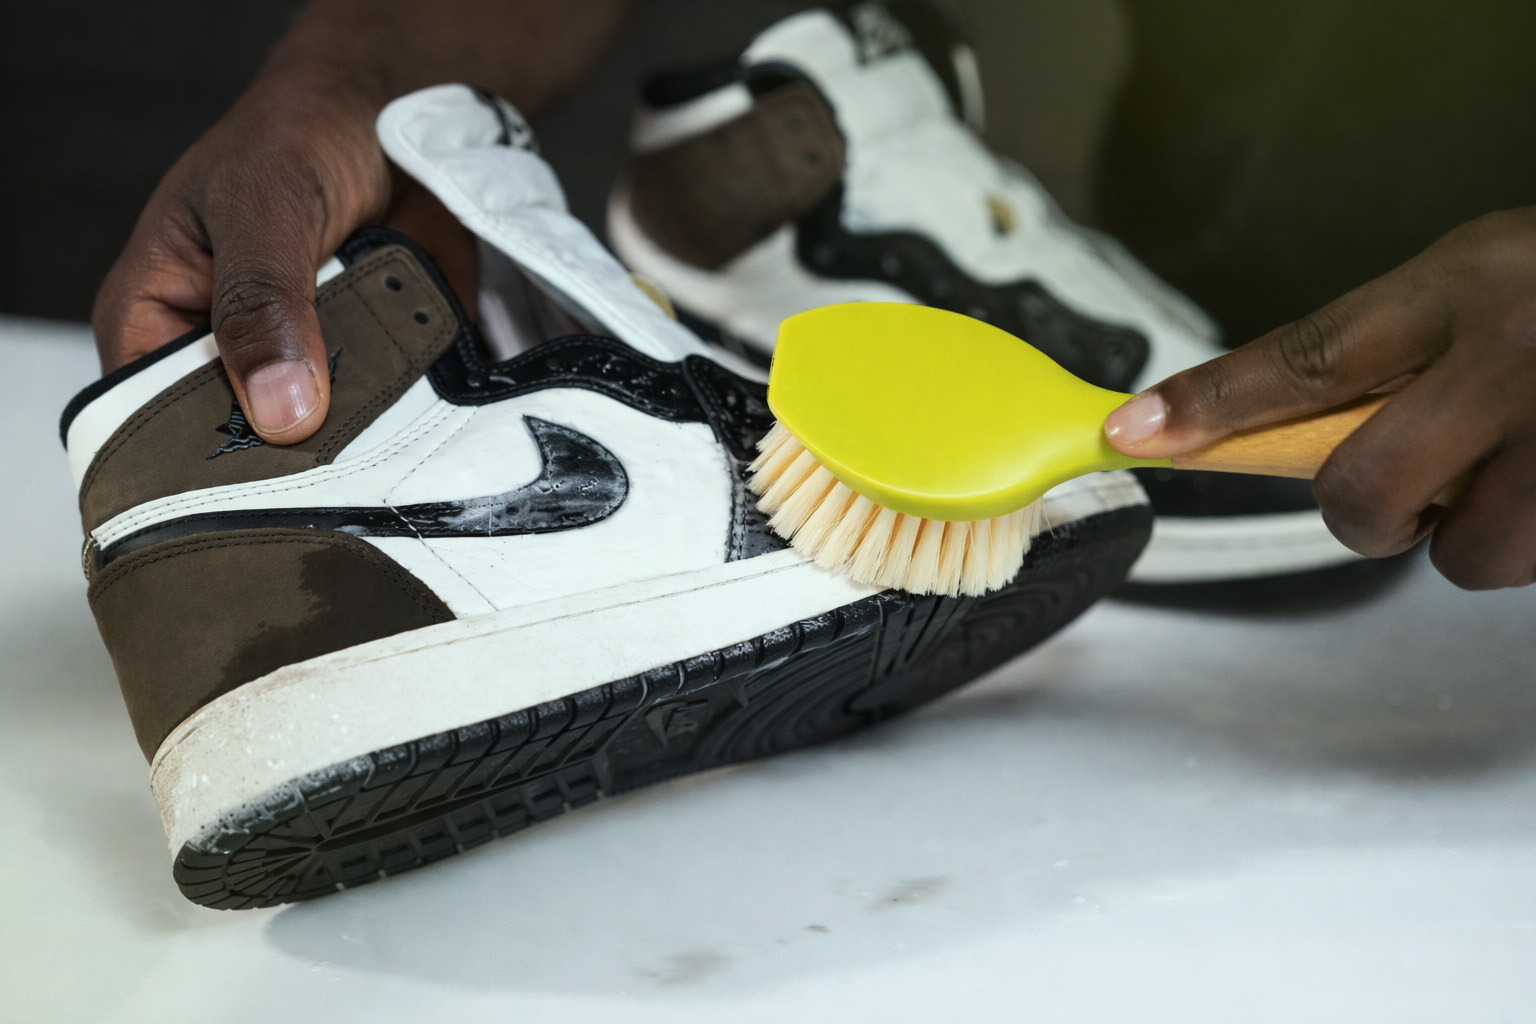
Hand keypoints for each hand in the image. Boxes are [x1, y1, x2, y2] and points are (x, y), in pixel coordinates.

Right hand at [93, 64, 474, 443]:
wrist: (388, 116)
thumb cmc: (293, 137)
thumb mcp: (264, 206)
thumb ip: (262, 303)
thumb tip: (278, 406)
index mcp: (156, 316)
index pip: (152, 419)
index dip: (200, 455)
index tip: (266, 468)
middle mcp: (222, 354)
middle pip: (242, 443)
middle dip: (296, 454)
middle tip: (345, 455)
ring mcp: (296, 366)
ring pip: (322, 438)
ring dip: (362, 437)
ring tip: (396, 426)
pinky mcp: (366, 367)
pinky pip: (387, 414)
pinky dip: (412, 412)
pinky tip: (434, 406)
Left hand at [1105, 207, 1535, 589]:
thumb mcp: (1478, 279)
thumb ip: (1386, 348)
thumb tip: (1271, 424)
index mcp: (1465, 289)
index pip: (1305, 358)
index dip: (1207, 404)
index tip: (1132, 435)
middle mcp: (1515, 361)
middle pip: (1364, 492)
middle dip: (1366, 510)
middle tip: (1401, 482)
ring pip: (1459, 556)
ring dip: (1466, 533)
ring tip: (1511, 468)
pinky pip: (1529, 562)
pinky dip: (1529, 536)